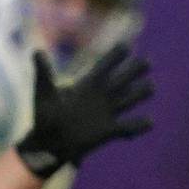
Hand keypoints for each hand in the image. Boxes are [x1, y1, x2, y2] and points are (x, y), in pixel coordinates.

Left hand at [15, 48, 155, 178]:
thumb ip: (43, 73)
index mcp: (87, 84)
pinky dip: (138, 126)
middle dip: (134, 71)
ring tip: (151, 87)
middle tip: (147, 62)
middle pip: (121, 80)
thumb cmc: (44, 115)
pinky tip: (150, 122)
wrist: (48, 142)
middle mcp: (101, 96)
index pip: (104, 67)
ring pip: (128, 100)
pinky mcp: (109, 131)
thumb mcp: (43, 93)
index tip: (125, 47)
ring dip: (139, 94)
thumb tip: (36, 51)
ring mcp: (107, 113)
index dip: (114, 58)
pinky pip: (128, 127)